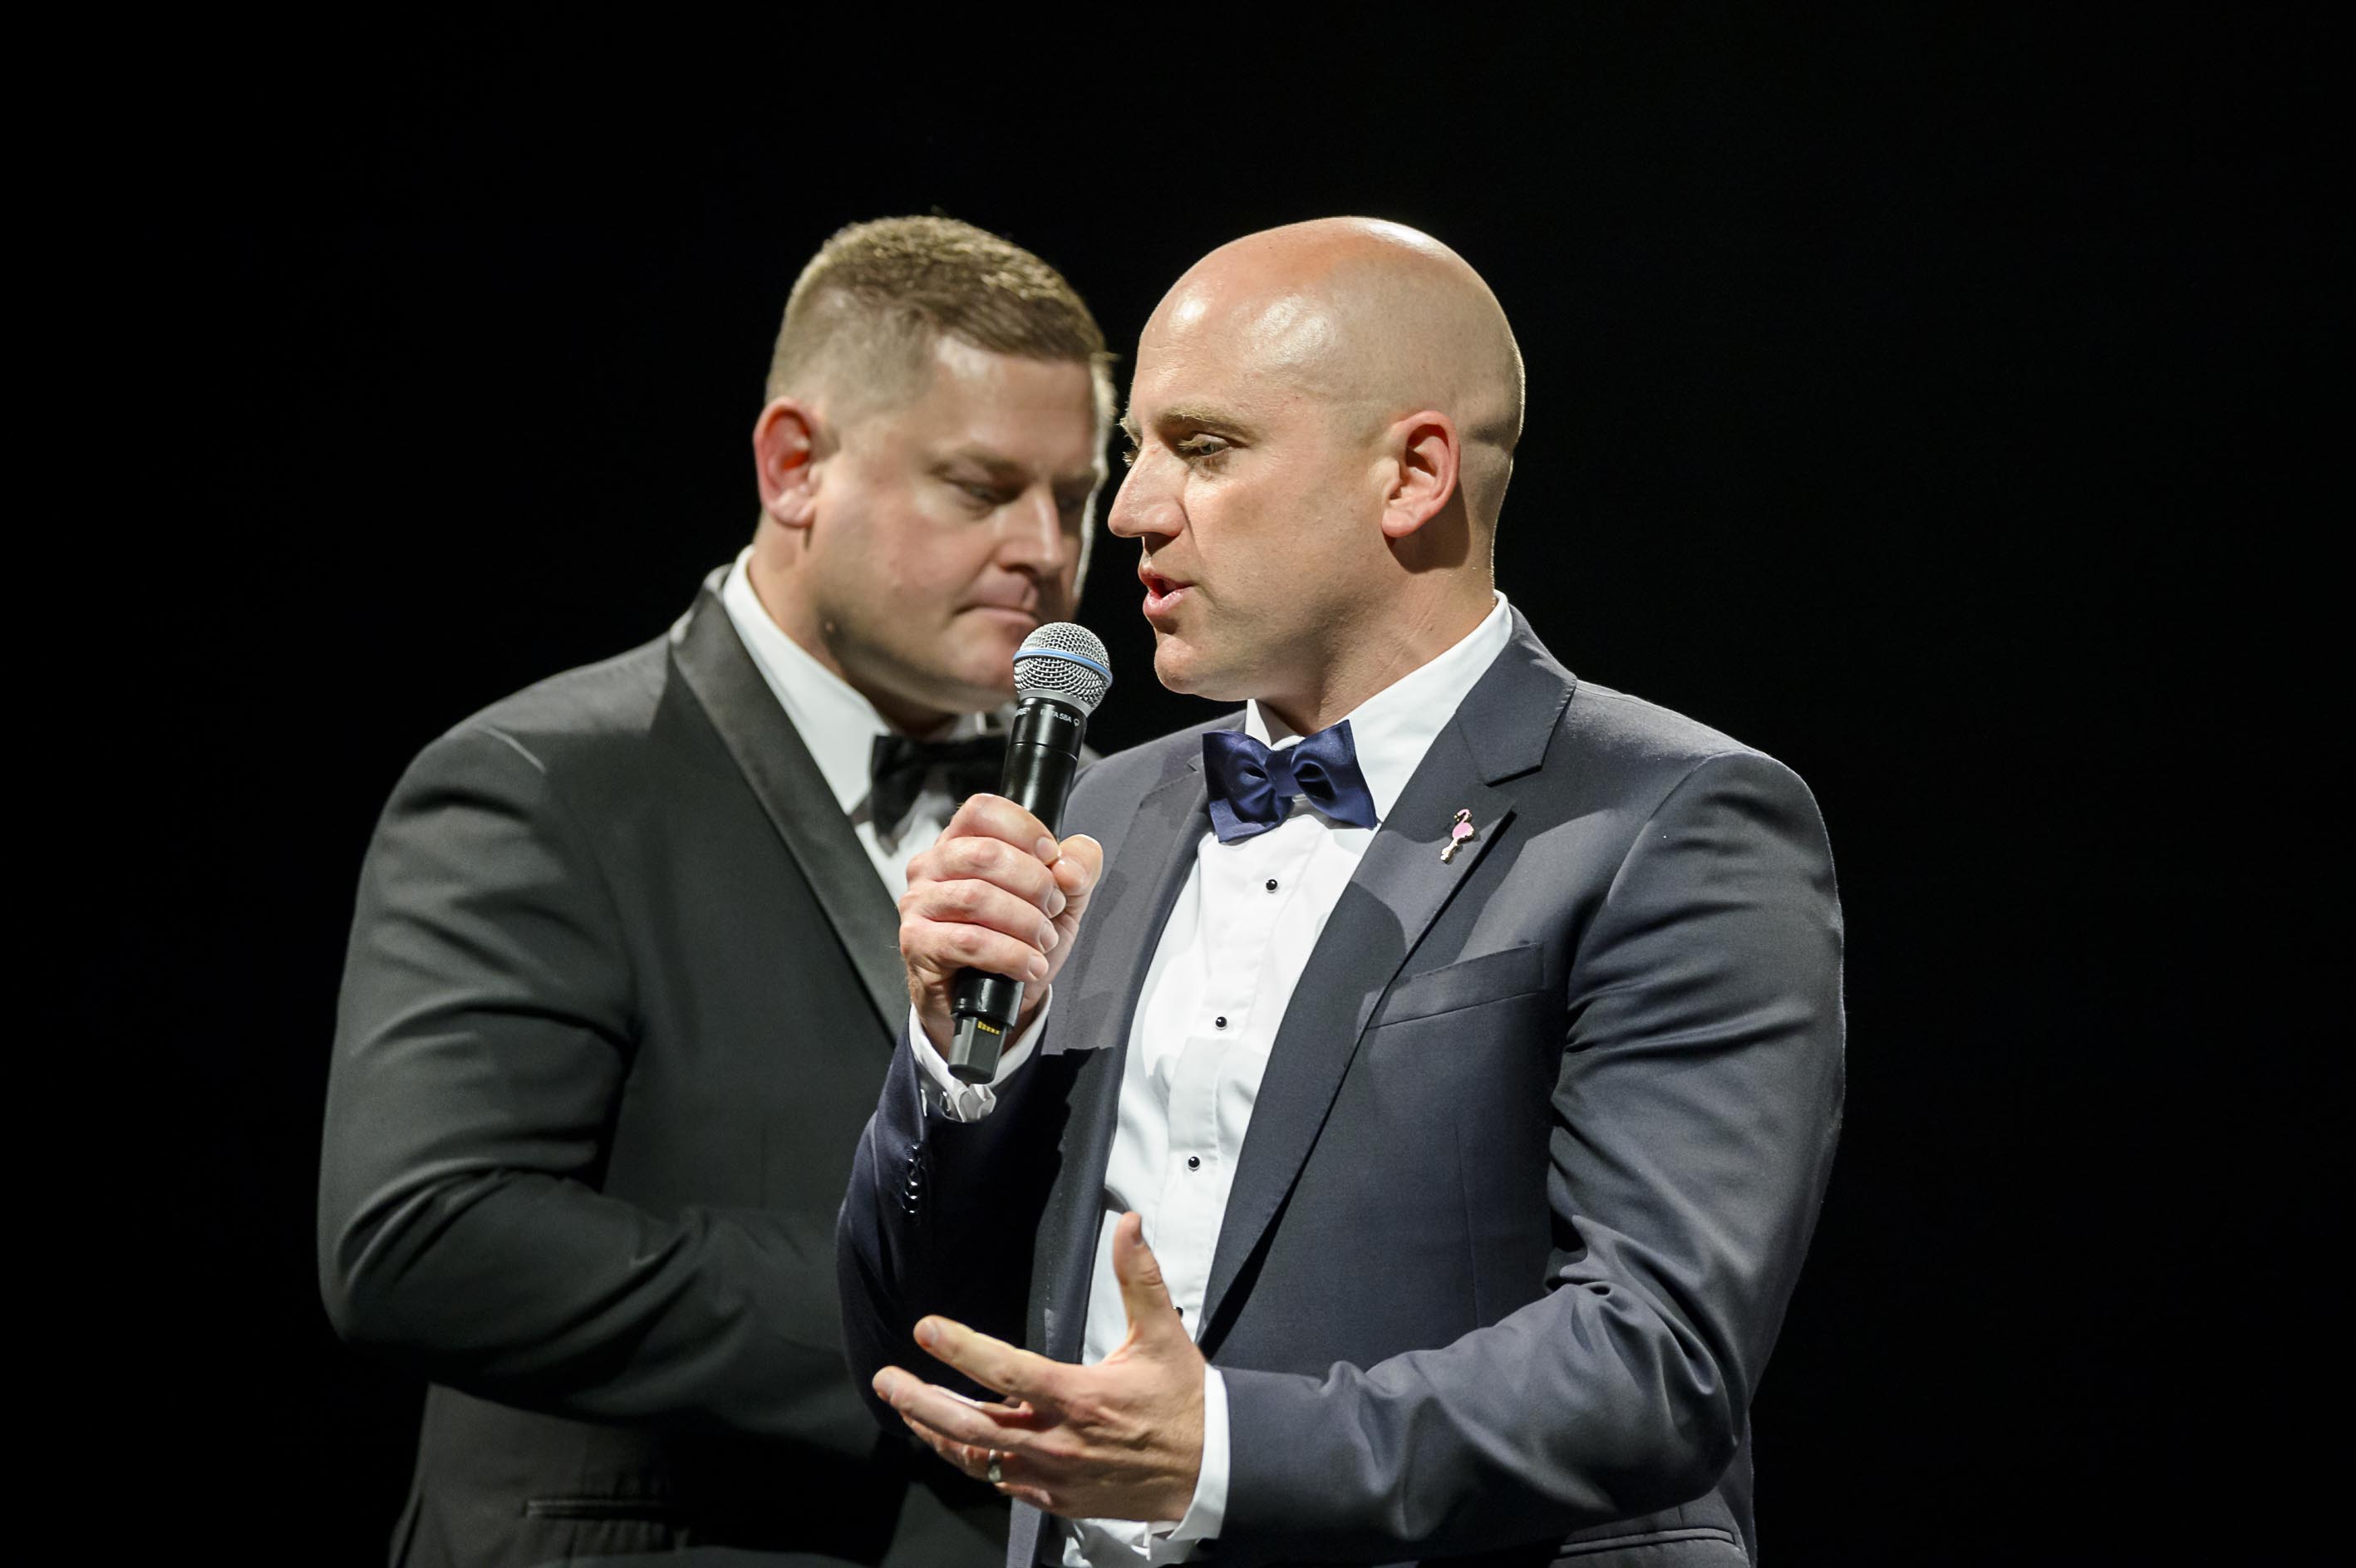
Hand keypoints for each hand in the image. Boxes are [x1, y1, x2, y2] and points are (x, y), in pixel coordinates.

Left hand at [873, 1213, 1204, 1522]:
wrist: (1209, 1469)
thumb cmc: (1183, 1403)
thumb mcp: (1162, 1333)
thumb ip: (1138, 1276)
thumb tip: (1128, 1225)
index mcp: (1080, 1396)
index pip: (1005, 1370)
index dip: (961, 1348)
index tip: (926, 1330)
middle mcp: (1058, 1441)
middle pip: (972, 1425)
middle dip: (921, 1401)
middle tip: (888, 1381)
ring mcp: (1053, 1475)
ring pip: (977, 1458)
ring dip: (937, 1433)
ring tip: (908, 1410)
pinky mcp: (1056, 1499)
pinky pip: (1000, 1481)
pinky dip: (973, 1461)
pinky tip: (956, 1443)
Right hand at [900, 794, 1100, 1050]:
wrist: (990, 1003)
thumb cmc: (1015, 940)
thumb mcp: (1062, 900)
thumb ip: (1078, 869)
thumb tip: (1069, 866)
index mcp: (961, 842)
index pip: (983, 810)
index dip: (1025, 830)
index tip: (1052, 858)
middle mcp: (932, 866)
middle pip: (985, 853)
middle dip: (1035, 884)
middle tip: (1053, 909)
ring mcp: (919, 904)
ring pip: (977, 897)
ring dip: (1025, 922)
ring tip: (1043, 942)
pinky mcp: (917, 944)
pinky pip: (970, 941)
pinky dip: (1011, 954)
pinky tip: (1030, 966)